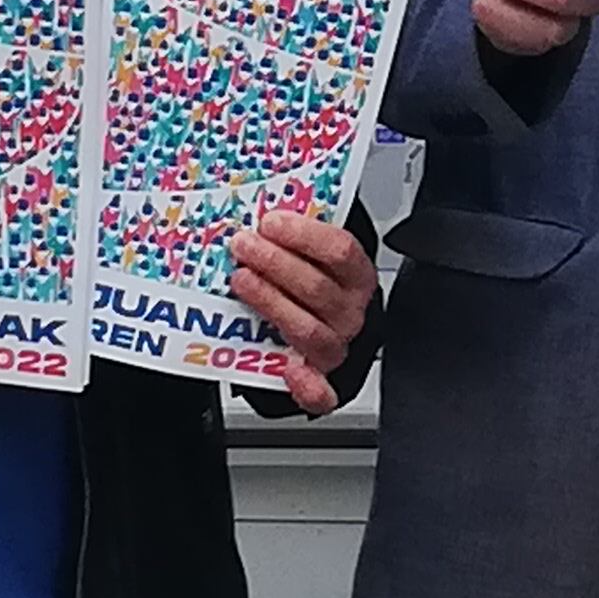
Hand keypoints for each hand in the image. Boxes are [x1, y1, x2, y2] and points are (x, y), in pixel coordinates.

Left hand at [231, 204, 378, 414]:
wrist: (329, 326)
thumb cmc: (316, 281)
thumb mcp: (316, 251)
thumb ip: (298, 233)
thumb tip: (263, 205)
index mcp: (357, 275)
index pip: (340, 250)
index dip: (303, 235)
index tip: (269, 222)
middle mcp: (351, 311)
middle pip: (318, 287)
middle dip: (275, 263)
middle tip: (242, 246)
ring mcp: (336, 345)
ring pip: (308, 328)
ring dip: (271, 303)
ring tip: (241, 281)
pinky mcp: (320, 379)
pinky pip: (321, 392)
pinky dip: (306, 385)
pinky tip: (288, 371)